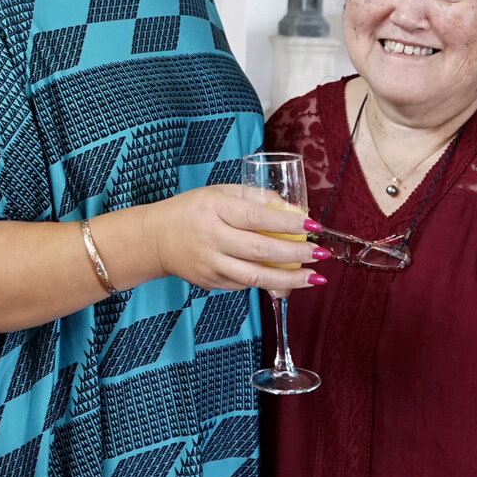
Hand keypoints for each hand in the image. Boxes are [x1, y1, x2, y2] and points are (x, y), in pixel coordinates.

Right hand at [149, 185, 327, 294]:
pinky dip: (270, 284)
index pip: (256, 217)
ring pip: (256, 277)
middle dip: (295, 253)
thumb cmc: (191, 210)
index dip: (286, 222)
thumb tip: (293, 209)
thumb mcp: (219, 192)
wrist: (155, 239)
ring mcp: (211, 265)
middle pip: (260, 250)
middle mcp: (212, 238)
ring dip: (290, 279)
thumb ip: (255, 198)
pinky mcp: (211, 283)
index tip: (312, 225)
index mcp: (214, 209)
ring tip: (315, 277)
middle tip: (321, 254)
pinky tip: (290, 281)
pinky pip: (246, 284)